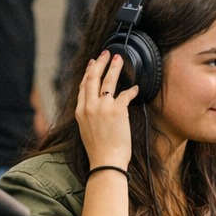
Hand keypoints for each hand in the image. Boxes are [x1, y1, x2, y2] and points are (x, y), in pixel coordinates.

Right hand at [76, 51, 136, 168]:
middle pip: (93, 78)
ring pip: (108, 81)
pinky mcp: (117, 110)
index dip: (88, 73)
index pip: (83, 87)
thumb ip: (89, 116)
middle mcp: (89, 107)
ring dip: (114, 68)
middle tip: (106, 54)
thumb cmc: (99, 151)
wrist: (106, 161)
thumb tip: (96, 108)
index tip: (92, 64)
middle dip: (100, 63)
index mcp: (80, 112)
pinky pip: (126, 94)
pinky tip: (135, 88)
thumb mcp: (86, 130)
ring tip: (119, 59)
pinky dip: (132, 90)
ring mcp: (102, 107)